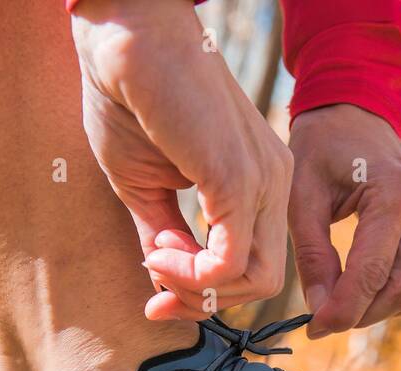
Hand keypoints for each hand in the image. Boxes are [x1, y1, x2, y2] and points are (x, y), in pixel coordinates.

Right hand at [71, 0, 292, 320]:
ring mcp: (264, 181)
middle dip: (206, 301)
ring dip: (198, 288)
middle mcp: (273, 183)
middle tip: (157, 293)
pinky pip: (232, 261)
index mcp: (258, 182)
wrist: (127, 39)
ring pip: (257, 279)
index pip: (254, 264)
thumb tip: (165, 279)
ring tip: (155, 259)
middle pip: (263, 281)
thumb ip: (166, 234)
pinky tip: (158, 250)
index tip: (157, 296)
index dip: (206, 293)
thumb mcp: (147, 185)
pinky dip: (193, 273)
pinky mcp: (241, 180)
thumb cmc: (131, 100)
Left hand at [288, 104, 400, 337]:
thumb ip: (312, 256)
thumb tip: (320, 311)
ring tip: (335, 304)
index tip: (314, 328)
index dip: (344, 308)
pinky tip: (354, 287)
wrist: (351, 114)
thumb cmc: (320, 150)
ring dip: (374, 307)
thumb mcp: (302, 198)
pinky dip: (384, 292)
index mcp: (397, 191)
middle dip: (362, 314)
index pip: (373, 271)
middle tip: (323, 322)